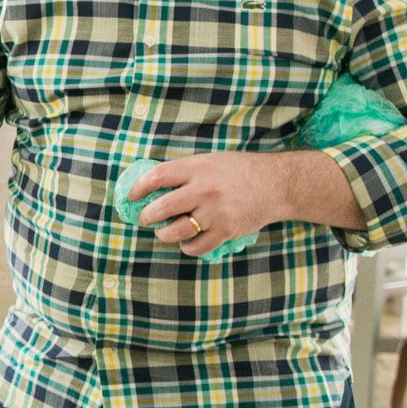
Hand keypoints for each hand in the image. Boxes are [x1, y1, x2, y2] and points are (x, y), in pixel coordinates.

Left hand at [131, 151, 295, 256]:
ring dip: (164, 234)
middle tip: (144, 218)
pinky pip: (197, 247)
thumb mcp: (209, 160)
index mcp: (198, 168)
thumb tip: (153, 185)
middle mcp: (204, 190)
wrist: (275, 184)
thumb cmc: (239, 170)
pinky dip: (187, 247)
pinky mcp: (226, 231)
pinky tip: (186, 241)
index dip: (138, 187)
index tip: (131, 195)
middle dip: (146, 216)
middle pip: (162, 207)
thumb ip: (184, 172)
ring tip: (163, 231)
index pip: (157, 176)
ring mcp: (215, 212)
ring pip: (176, 231)